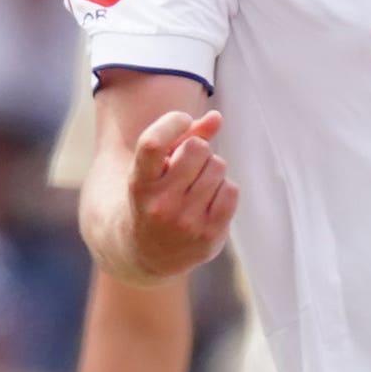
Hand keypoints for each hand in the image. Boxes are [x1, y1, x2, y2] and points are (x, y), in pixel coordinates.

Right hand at [120, 106, 236, 279]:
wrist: (145, 253)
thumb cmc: (154, 197)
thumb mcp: (156, 168)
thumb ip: (183, 137)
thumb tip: (217, 118)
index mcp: (139, 183)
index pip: (153, 143)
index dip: (173, 122)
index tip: (181, 121)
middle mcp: (160, 204)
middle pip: (197, 148)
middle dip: (198, 149)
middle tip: (189, 165)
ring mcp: (185, 223)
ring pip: (218, 166)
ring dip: (212, 170)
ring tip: (196, 186)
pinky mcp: (208, 236)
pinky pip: (231, 190)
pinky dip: (224, 189)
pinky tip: (209, 200)